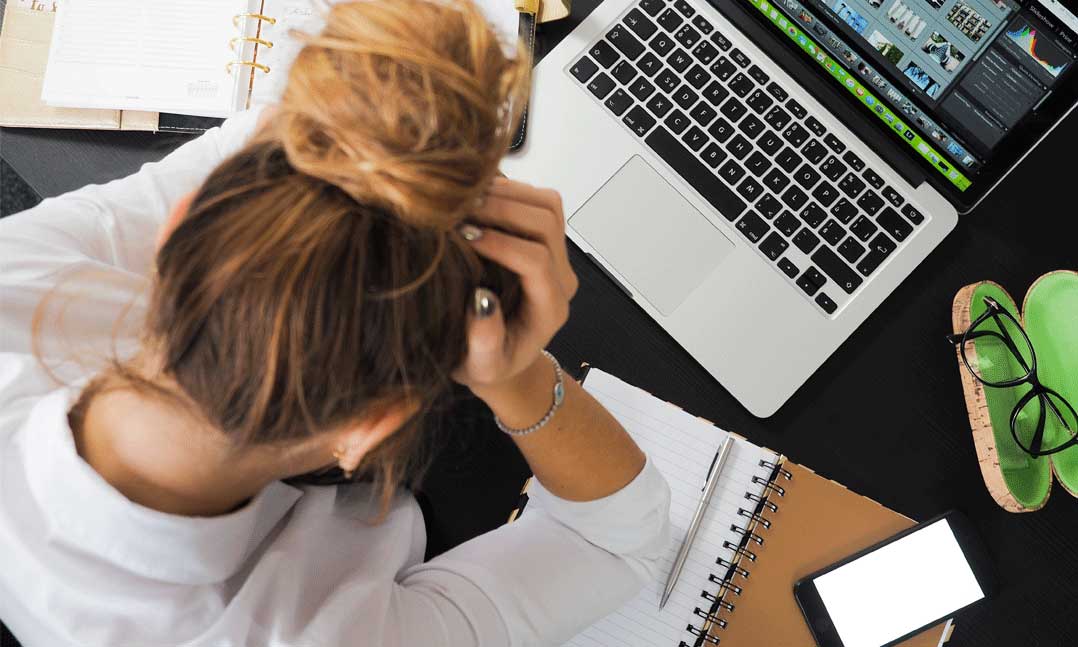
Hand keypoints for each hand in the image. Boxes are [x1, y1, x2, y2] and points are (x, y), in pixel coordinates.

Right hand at [454, 178, 577, 397]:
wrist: (500, 357)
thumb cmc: (487, 364)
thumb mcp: (480, 366)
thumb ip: (484, 341)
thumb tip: (481, 301)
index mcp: (550, 308)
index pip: (536, 260)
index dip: (501, 243)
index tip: (463, 236)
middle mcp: (561, 278)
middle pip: (546, 223)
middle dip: (502, 209)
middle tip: (459, 209)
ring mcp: (556, 255)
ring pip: (547, 204)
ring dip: (507, 194)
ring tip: (465, 199)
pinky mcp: (545, 239)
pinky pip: (537, 201)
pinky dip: (508, 190)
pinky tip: (474, 197)